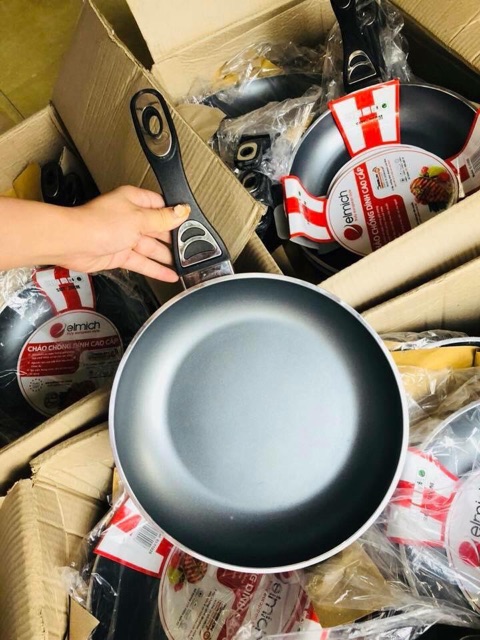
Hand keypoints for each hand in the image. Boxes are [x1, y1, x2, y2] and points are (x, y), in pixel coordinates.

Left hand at [62, 186, 189, 281]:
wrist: (73, 243)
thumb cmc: (97, 224)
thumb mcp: (139, 218)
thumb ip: (163, 218)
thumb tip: (182, 211)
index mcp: (134, 200)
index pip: (160, 206)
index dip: (175, 216)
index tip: (190, 225)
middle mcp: (129, 217)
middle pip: (157, 228)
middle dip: (172, 239)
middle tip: (190, 248)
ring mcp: (124, 237)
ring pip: (150, 247)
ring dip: (166, 256)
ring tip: (183, 264)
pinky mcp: (119, 254)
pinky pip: (142, 262)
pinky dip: (155, 269)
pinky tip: (168, 274)